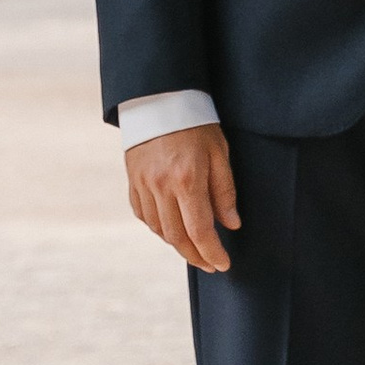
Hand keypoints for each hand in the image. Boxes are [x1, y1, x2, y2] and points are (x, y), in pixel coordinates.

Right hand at [126, 123, 238, 270]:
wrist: (158, 99)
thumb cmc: (195, 123)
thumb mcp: (219, 152)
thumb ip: (224, 191)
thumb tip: (231, 225)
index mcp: (187, 179)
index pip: (200, 230)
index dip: (212, 252)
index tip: (223, 265)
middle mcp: (161, 187)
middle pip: (177, 237)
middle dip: (196, 256)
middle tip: (210, 265)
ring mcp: (143, 185)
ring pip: (159, 230)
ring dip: (178, 245)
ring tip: (195, 249)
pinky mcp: (132, 182)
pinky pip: (144, 216)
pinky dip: (159, 228)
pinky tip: (172, 229)